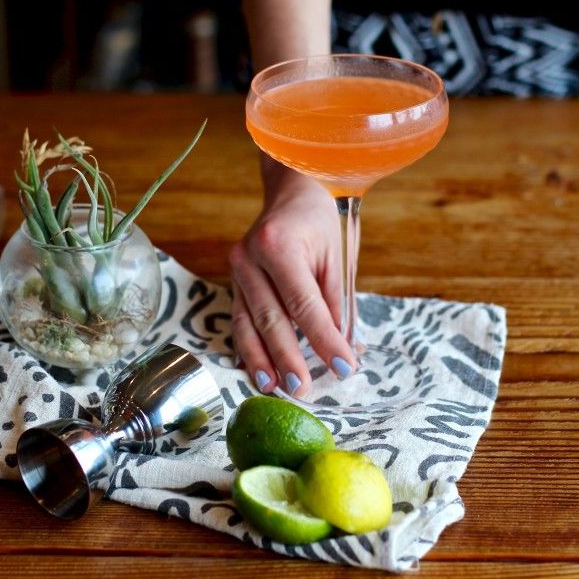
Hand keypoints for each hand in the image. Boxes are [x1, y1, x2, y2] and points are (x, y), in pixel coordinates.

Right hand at [229, 160, 356, 396]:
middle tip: (304, 390)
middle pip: (271, 318)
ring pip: (248, 323)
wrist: (294, 187)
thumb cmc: (323, 219)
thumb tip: (343, 349)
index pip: (305, 305)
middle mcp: (250, 256)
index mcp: (280, 245)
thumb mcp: (338, 257)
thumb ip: (337, 303)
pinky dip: (249, 345)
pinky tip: (256, 369)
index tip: (344, 368)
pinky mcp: (234, 277)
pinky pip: (240, 317)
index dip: (324, 340)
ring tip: (273, 389)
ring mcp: (237, 267)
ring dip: (261, 359)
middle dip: (289, 358)